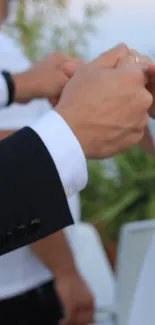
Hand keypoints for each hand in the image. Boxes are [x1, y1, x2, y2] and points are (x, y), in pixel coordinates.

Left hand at [13, 52, 82, 105]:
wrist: (22, 90)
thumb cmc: (45, 83)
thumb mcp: (65, 81)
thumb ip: (79, 78)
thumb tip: (90, 78)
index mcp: (63, 57)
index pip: (81, 65)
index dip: (84, 77)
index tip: (86, 89)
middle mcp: (56, 61)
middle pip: (72, 76)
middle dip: (71, 88)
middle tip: (70, 96)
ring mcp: (49, 70)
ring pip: (64, 84)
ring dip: (63, 93)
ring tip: (58, 100)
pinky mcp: (44, 80)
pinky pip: (55, 88)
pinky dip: (55, 95)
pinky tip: (53, 101)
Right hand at [55, 271, 93, 324]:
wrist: (66, 271)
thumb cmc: (71, 279)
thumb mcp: (81, 291)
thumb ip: (82, 301)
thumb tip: (80, 311)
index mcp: (91, 300)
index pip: (91, 316)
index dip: (84, 321)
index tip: (79, 322)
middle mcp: (88, 303)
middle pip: (85, 320)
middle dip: (78, 323)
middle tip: (71, 323)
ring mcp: (80, 305)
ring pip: (77, 321)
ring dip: (70, 323)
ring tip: (65, 323)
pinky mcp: (72, 305)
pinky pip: (70, 319)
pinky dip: (65, 322)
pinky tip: (62, 322)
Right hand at [56, 44, 152, 158]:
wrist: (70, 134)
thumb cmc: (77, 99)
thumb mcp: (89, 69)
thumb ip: (111, 55)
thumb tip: (124, 48)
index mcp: (134, 77)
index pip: (132, 67)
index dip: (117, 72)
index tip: (103, 82)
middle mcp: (143, 97)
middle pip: (136, 88)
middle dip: (123, 90)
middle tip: (101, 99)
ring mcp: (140, 119)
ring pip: (135, 108)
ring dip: (124, 108)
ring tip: (102, 114)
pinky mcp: (136, 136)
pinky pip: (132, 126)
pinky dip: (123, 125)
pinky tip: (106, 125)